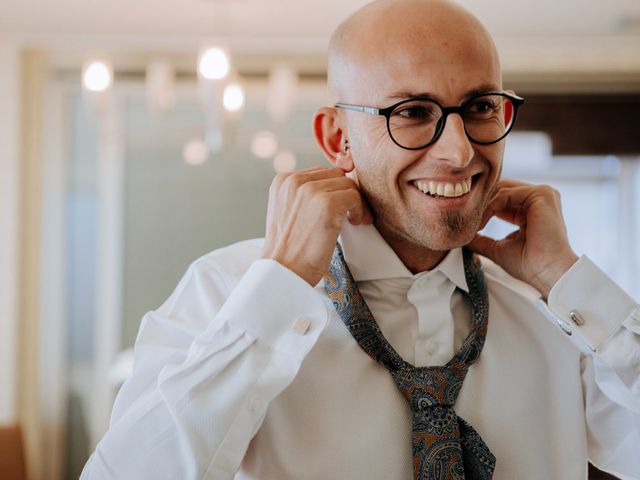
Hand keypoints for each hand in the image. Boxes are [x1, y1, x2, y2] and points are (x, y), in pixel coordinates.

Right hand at [262, 166, 372, 285]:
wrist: (283, 271)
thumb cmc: (289, 249)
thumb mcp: (290, 212)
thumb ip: (306, 195)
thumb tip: (339, 180)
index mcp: (283, 180)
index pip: (320, 172)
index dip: (334, 190)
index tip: (339, 207)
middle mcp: (294, 180)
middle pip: (335, 174)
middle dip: (345, 193)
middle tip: (350, 214)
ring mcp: (310, 190)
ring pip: (347, 184)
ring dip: (354, 202)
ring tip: (353, 220)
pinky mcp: (326, 203)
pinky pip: (354, 196)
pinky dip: (359, 209)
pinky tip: (353, 223)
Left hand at [468, 179, 578, 298]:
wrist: (547, 273)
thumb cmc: (529, 265)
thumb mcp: (498, 248)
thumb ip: (481, 239)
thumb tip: (461, 237)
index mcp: (532, 209)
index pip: (501, 198)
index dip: (481, 207)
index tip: (463, 222)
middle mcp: (539, 198)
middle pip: (500, 189)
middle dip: (479, 203)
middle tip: (462, 217)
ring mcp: (542, 194)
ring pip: (501, 190)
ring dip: (482, 206)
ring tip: (471, 224)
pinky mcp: (541, 194)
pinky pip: (506, 193)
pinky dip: (490, 207)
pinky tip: (481, 222)